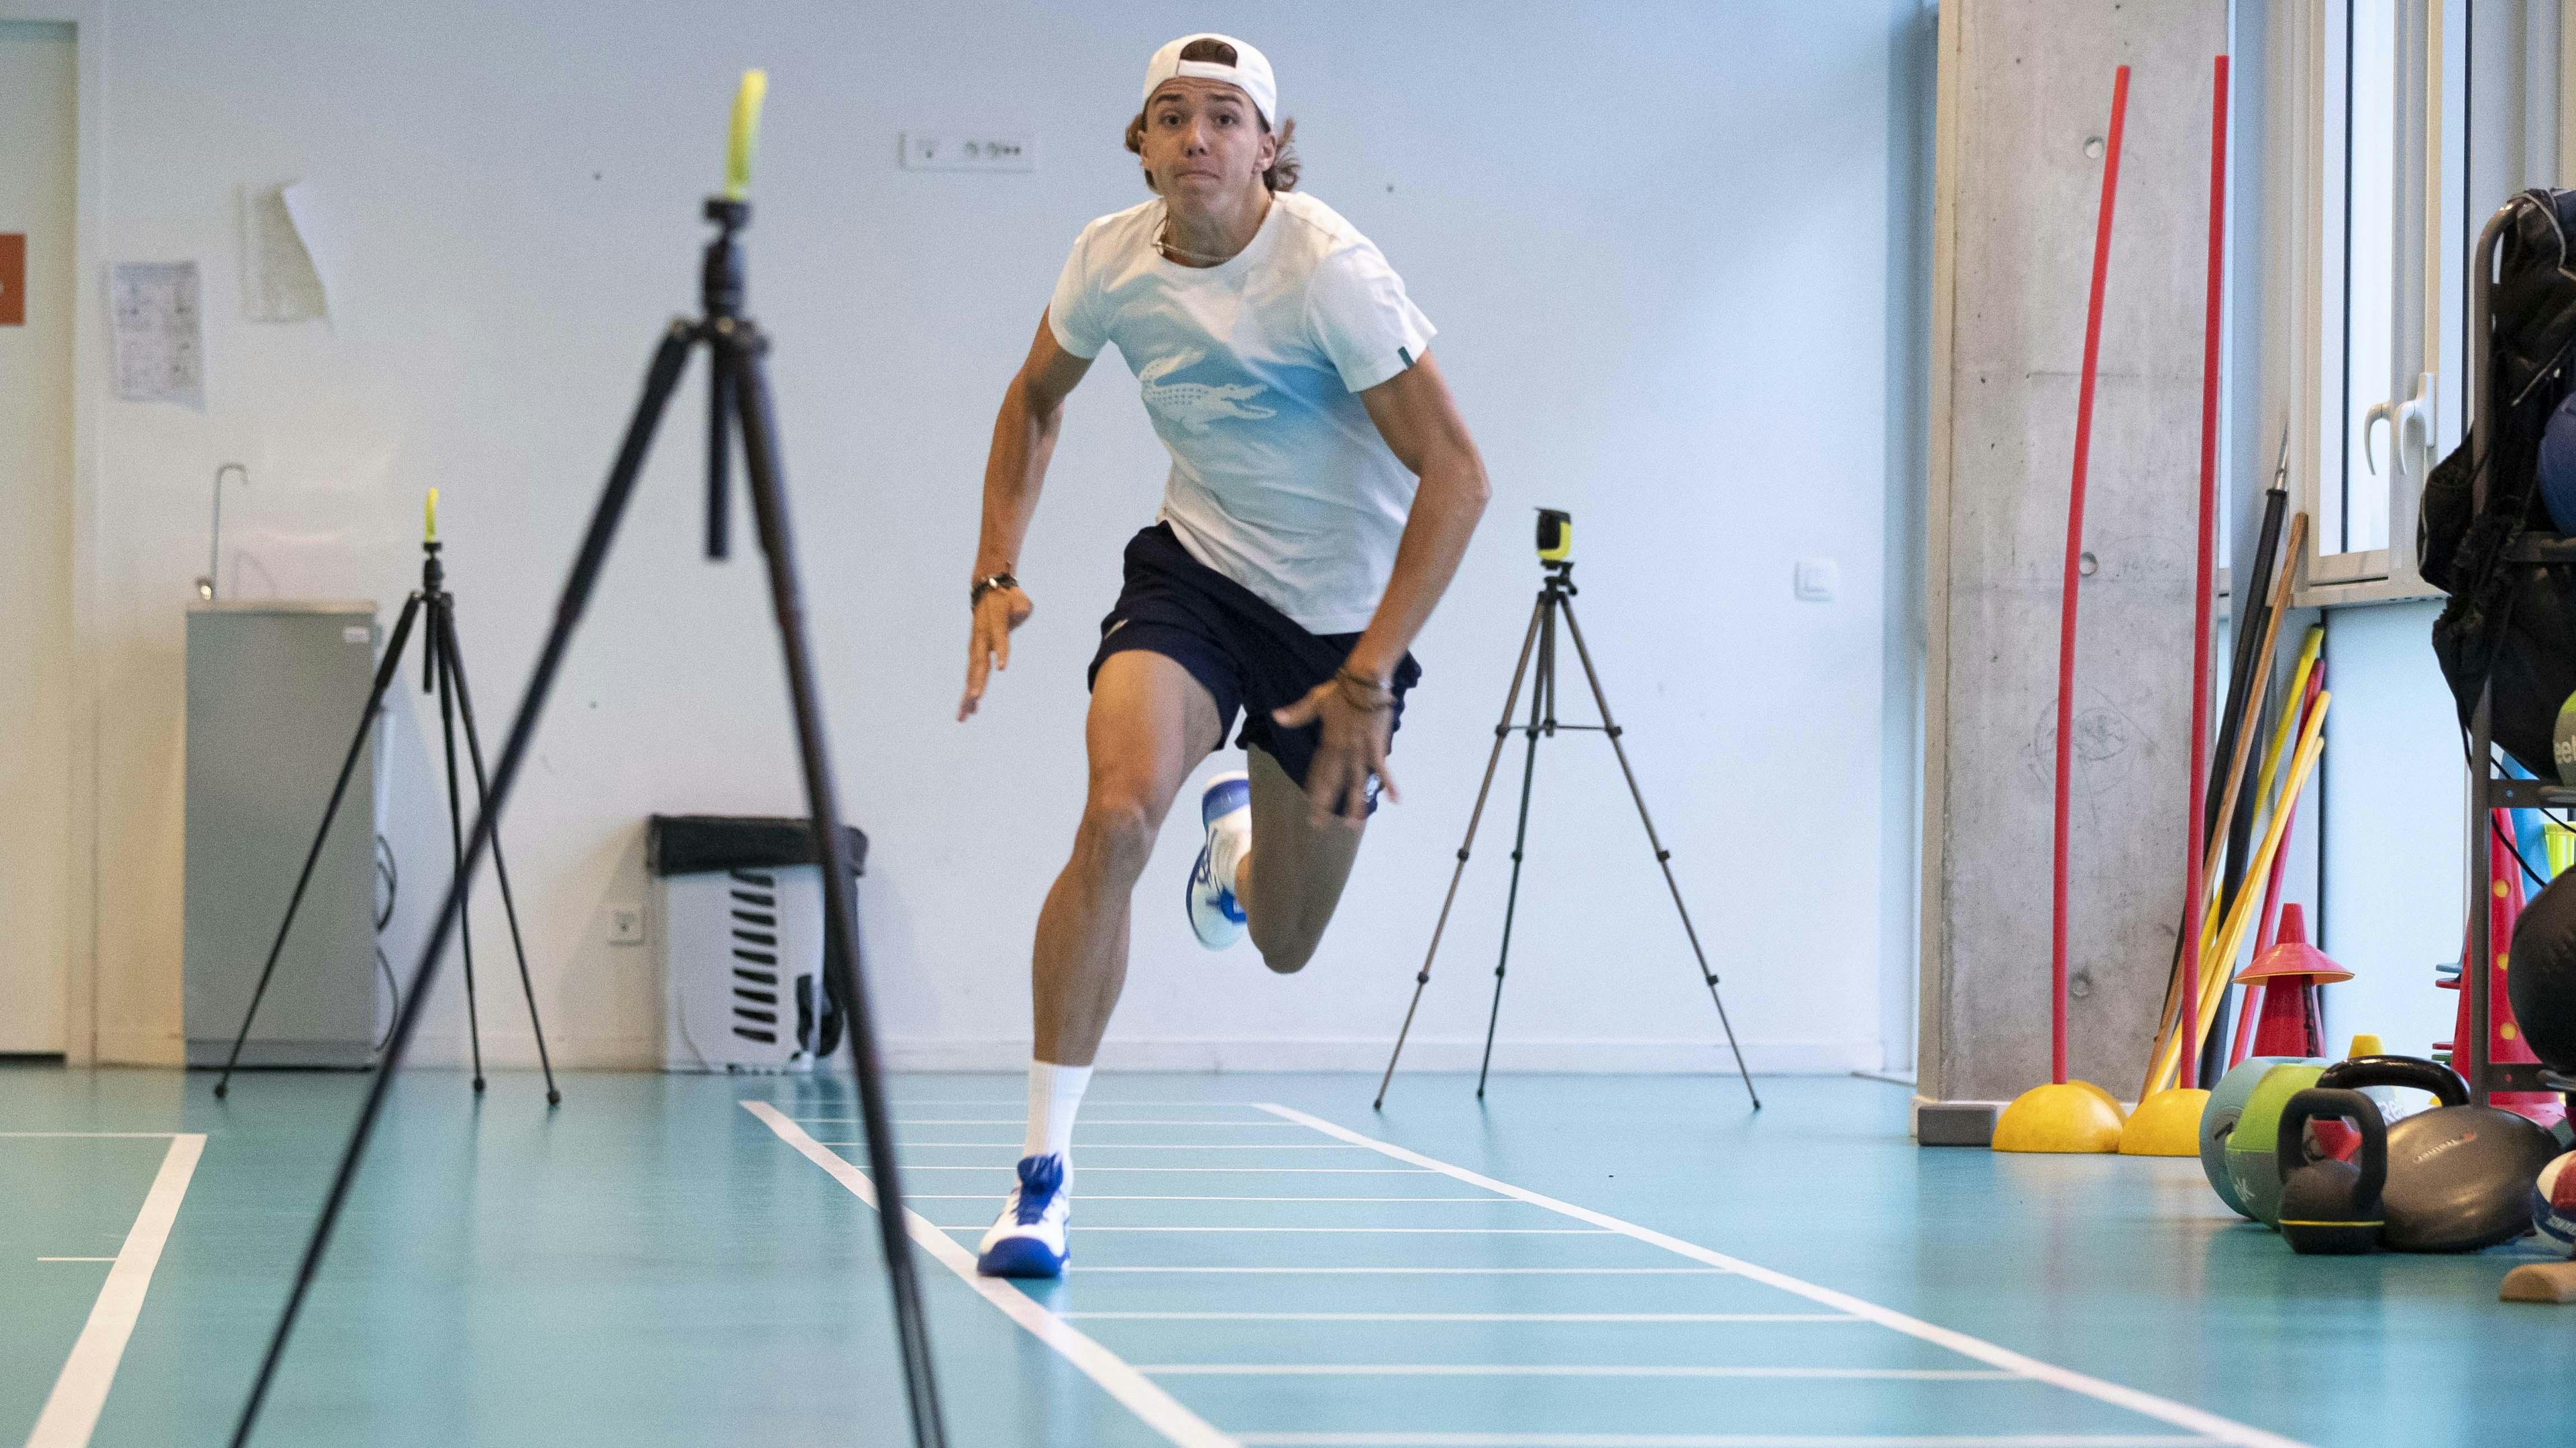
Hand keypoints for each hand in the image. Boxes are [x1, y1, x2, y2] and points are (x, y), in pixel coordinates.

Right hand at [958, 585, 1032, 720]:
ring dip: (968, 695)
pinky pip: (972, 676)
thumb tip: (1021, 610)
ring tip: (963, 715)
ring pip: (971, 674)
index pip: (999, 639)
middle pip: (979, 663)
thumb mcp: (1018, 599)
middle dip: (977, 681)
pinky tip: (970, 712)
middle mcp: (981, 638)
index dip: (1001, 651)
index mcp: (995, 624)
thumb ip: (1020, 607)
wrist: (987, 591)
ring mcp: (975, 647)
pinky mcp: (974, 654)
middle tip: (975, 698)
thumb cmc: (1007, 598)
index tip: (1001, 668)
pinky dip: (970, 693)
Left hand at [1271, 670, 1399, 827]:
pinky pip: (1383, 769)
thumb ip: (1297, 713)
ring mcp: (1360, 751)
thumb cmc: (1341, 689)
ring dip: (1355, 803)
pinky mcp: (1376, 746)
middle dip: (1325, 804)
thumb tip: (1276, 717)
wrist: (1365, 680)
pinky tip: (1396, 800)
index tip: (1309, 805)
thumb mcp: (1315, 701)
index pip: (1318, 770)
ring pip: (1356, 781)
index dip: (1314, 789)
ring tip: (1354, 824)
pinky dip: (1390, 784)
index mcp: (1328, 741)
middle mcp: (1342, 750)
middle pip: (1332, 781)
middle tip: (1318, 826)